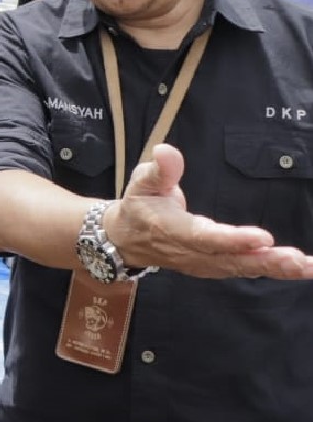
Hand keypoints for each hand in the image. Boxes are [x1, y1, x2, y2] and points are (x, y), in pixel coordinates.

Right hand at [105, 143, 312, 279]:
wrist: (127, 239)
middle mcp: (191, 252)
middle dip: (266, 261)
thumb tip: (166, 151)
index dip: (234, 239)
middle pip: (232, 260)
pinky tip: (297, 267)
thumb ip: (160, 169)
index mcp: (173, 230)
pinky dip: (272, 270)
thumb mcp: (142, 182)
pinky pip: (244, 269)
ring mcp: (204, 264)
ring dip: (276, 268)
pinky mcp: (215, 267)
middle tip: (297, 260)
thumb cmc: (140, 205)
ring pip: (242, 268)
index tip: (264, 237)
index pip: (206, 237)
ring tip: (305, 265)